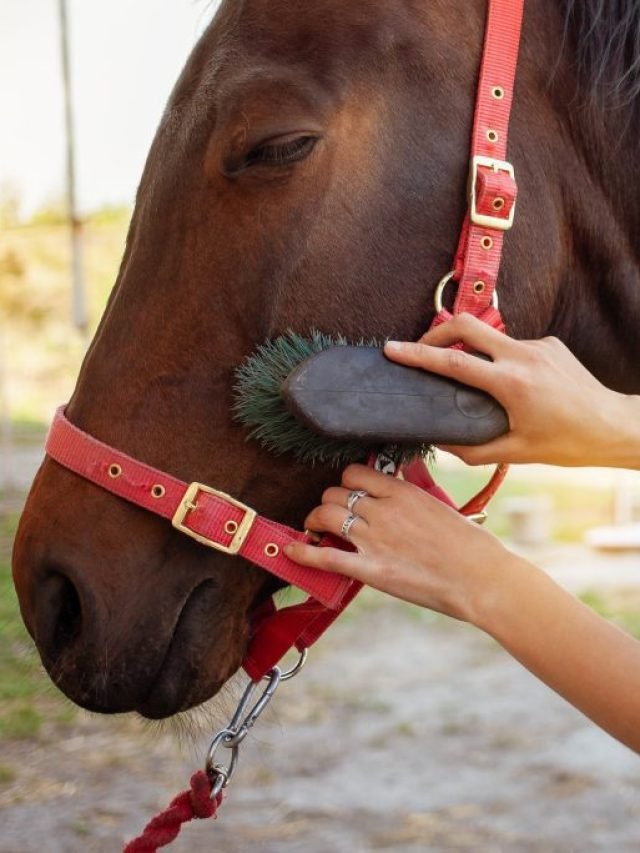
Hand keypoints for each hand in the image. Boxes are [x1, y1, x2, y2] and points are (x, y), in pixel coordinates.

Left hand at [285, 464, 508, 624]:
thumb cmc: (470, 545)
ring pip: (326, 515)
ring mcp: (374, 540)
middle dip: (329, 502)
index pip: (355, 474)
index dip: (346, 483)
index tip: (348, 492)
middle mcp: (383, 511)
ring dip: (315, 519)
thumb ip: (414, 491)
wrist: (480, 578)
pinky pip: (326, 556)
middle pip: (335, 494)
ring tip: (315, 527)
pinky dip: (304, 551)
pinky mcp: (370, 569)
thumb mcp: (441, 506)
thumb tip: (401, 477)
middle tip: (332, 514)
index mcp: (402, 492)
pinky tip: (291, 549)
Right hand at [384, 314, 636, 467]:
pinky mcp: (550, 344)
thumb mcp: (516, 453)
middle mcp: (523, 356)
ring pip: (490, 336)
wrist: (613, 427)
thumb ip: (472, 449)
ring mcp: (538, 345)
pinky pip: (512, 345)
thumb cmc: (568, 443)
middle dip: (436, 331)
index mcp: (511, 383)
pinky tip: (508, 384)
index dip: (418, 353)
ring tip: (467, 377)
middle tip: (420, 348)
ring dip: (471, 349)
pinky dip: (499, 358)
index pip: (453, 361)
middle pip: (466, 326)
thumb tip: (440, 441)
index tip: (393, 349)